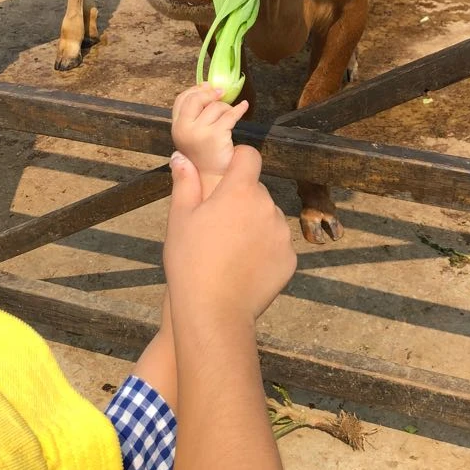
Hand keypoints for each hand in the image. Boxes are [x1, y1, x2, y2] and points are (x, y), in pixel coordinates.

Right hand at [164, 146, 295, 325]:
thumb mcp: (179, 219)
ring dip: (254, 225)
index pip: (249, 156)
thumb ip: (185, 183)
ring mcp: (283, 233)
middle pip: (256, 191)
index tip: (224, 177)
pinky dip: (264, 250)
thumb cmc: (190, 263)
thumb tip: (181, 157)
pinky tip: (244, 267)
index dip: (236, 162)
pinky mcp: (290, 258)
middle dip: (241, 200)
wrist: (214, 312)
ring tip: (230, 251)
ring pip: (268, 217)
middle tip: (218, 226)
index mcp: (240, 191)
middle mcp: (268, 206)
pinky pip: (277, 244)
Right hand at [171, 84, 248, 195]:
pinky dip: (238, 110)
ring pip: (215, 107)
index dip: (195, 90)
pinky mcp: (215, 136)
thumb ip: (195, 119)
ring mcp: (198, 133)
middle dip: (210, 93)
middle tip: (221, 93)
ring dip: (226, 108)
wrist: (213, 182)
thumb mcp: (193, 136)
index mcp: (176, 129)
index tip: (207, 86)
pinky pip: (229, 115)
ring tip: (230, 116)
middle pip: (196, 99)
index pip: (181, 100)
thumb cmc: (206, 160)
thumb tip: (209, 89)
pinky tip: (244, 107)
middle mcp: (183, 130)